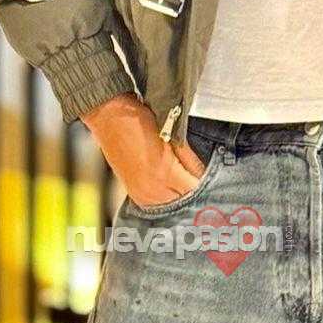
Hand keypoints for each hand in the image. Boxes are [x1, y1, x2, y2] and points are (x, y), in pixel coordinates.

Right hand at [81, 94, 205, 205]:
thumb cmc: (138, 120)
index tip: (214, 181)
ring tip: (186, 186)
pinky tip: (171, 189)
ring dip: (180, 198)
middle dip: (193, 193)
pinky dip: (166, 198)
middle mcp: (152, 190)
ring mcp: (140, 194)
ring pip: (171, 206)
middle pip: (184, 202)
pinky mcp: (133, 193)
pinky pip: (156, 204)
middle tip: (202, 184)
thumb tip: (203, 174)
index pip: (195, 190)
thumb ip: (190, 159)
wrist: (108, 117)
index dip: (206, 185)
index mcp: (164, 174)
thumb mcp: (171, 136)